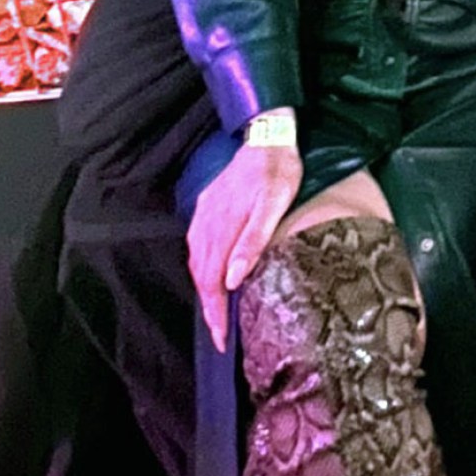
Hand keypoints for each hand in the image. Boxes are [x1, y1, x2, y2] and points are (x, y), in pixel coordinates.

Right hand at [188, 141, 301, 350]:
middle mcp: (206, 225)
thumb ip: (252, 241)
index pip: (212, 282)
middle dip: (209, 309)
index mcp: (221, 228)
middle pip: (201, 277)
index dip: (215, 313)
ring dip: (205, 290)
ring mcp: (204, 217)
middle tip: (220, 336)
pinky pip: (199, 247)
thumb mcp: (273, 205)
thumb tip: (231, 280)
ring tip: (217, 313)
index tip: (221, 339)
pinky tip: (213, 275)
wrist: (268, 137)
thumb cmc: (278, 171)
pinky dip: (203, 269)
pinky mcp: (207, 209)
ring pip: (198, 263)